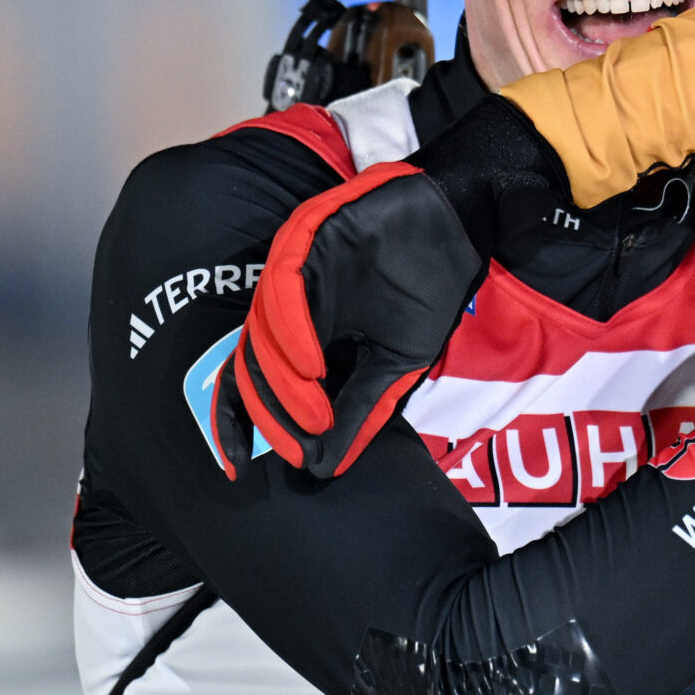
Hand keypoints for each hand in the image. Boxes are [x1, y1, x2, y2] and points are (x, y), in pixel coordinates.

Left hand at [233, 98, 569, 478]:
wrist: (457, 227)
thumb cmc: (427, 291)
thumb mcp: (393, 367)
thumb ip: (357, 411)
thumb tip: (323, 468)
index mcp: (302, 336)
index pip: (252, 382)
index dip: (236, 424)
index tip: (236, 468)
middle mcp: (287, 306)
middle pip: (250, 367)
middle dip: (271, 414)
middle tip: (304, 443)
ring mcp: (292, 272)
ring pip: (260, 335)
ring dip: (283, 383)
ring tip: (315, 414)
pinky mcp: (303, 239)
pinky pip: (280, 291)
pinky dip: (289, 334)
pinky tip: (312, 365)